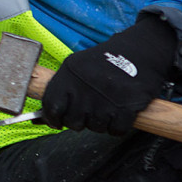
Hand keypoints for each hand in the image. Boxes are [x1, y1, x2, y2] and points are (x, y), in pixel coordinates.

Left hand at [40, 15, 181, 134]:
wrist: (140, 51)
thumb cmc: (104, 62)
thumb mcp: (76, 67)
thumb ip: (60, 90)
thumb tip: (41, 119)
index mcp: (69, 75)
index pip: (51, 106)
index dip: (52, 118)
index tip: (57, 122)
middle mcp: (85, 88)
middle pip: (73, 121)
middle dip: (78, 122)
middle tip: (87, 114)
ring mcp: (106, 98)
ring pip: (95, 127)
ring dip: (99, 124)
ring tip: (104, 110)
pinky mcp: (128, 106)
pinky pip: (116, 130)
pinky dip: (117, 127)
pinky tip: (118, 116)